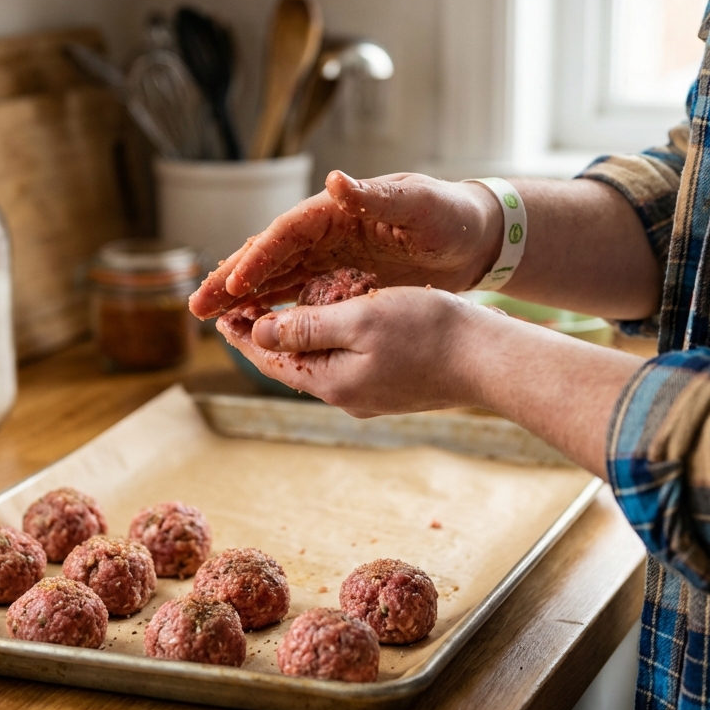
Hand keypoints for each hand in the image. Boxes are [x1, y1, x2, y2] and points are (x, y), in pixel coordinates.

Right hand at [189, 171, 502, 318]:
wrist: (475, 236)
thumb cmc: (449, 214)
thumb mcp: (417, 204)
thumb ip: (376, 196)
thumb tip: (336, 180)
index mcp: (337, 210)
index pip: (286, 233)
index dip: (259, 257)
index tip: (234, 281)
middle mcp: (326, 232)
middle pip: (269, 257)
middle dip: (232, 281)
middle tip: (197, 306)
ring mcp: (332, 257)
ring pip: (277, 279)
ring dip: (244, 299)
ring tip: (210, 319)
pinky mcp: (343, 279)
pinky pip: (300, 295)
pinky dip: (275, 309)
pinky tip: (254, 326)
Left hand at [216, 286, 643, 475]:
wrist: (487, 360)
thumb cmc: (428, 331)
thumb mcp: (359, 319)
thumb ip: (306, 327)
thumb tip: (258, 332)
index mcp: (331, 380)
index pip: (271, 359)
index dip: (245, 335)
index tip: (223, 315)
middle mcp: (346, 395)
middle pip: (292, 364)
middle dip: (266, 338)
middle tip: (241, 314)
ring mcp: (371, 395)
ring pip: (320, 364)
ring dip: (297, 340)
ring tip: (279, 317)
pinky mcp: (393, 387)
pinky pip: (348, 363)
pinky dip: (329, 342)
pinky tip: (332, 326)